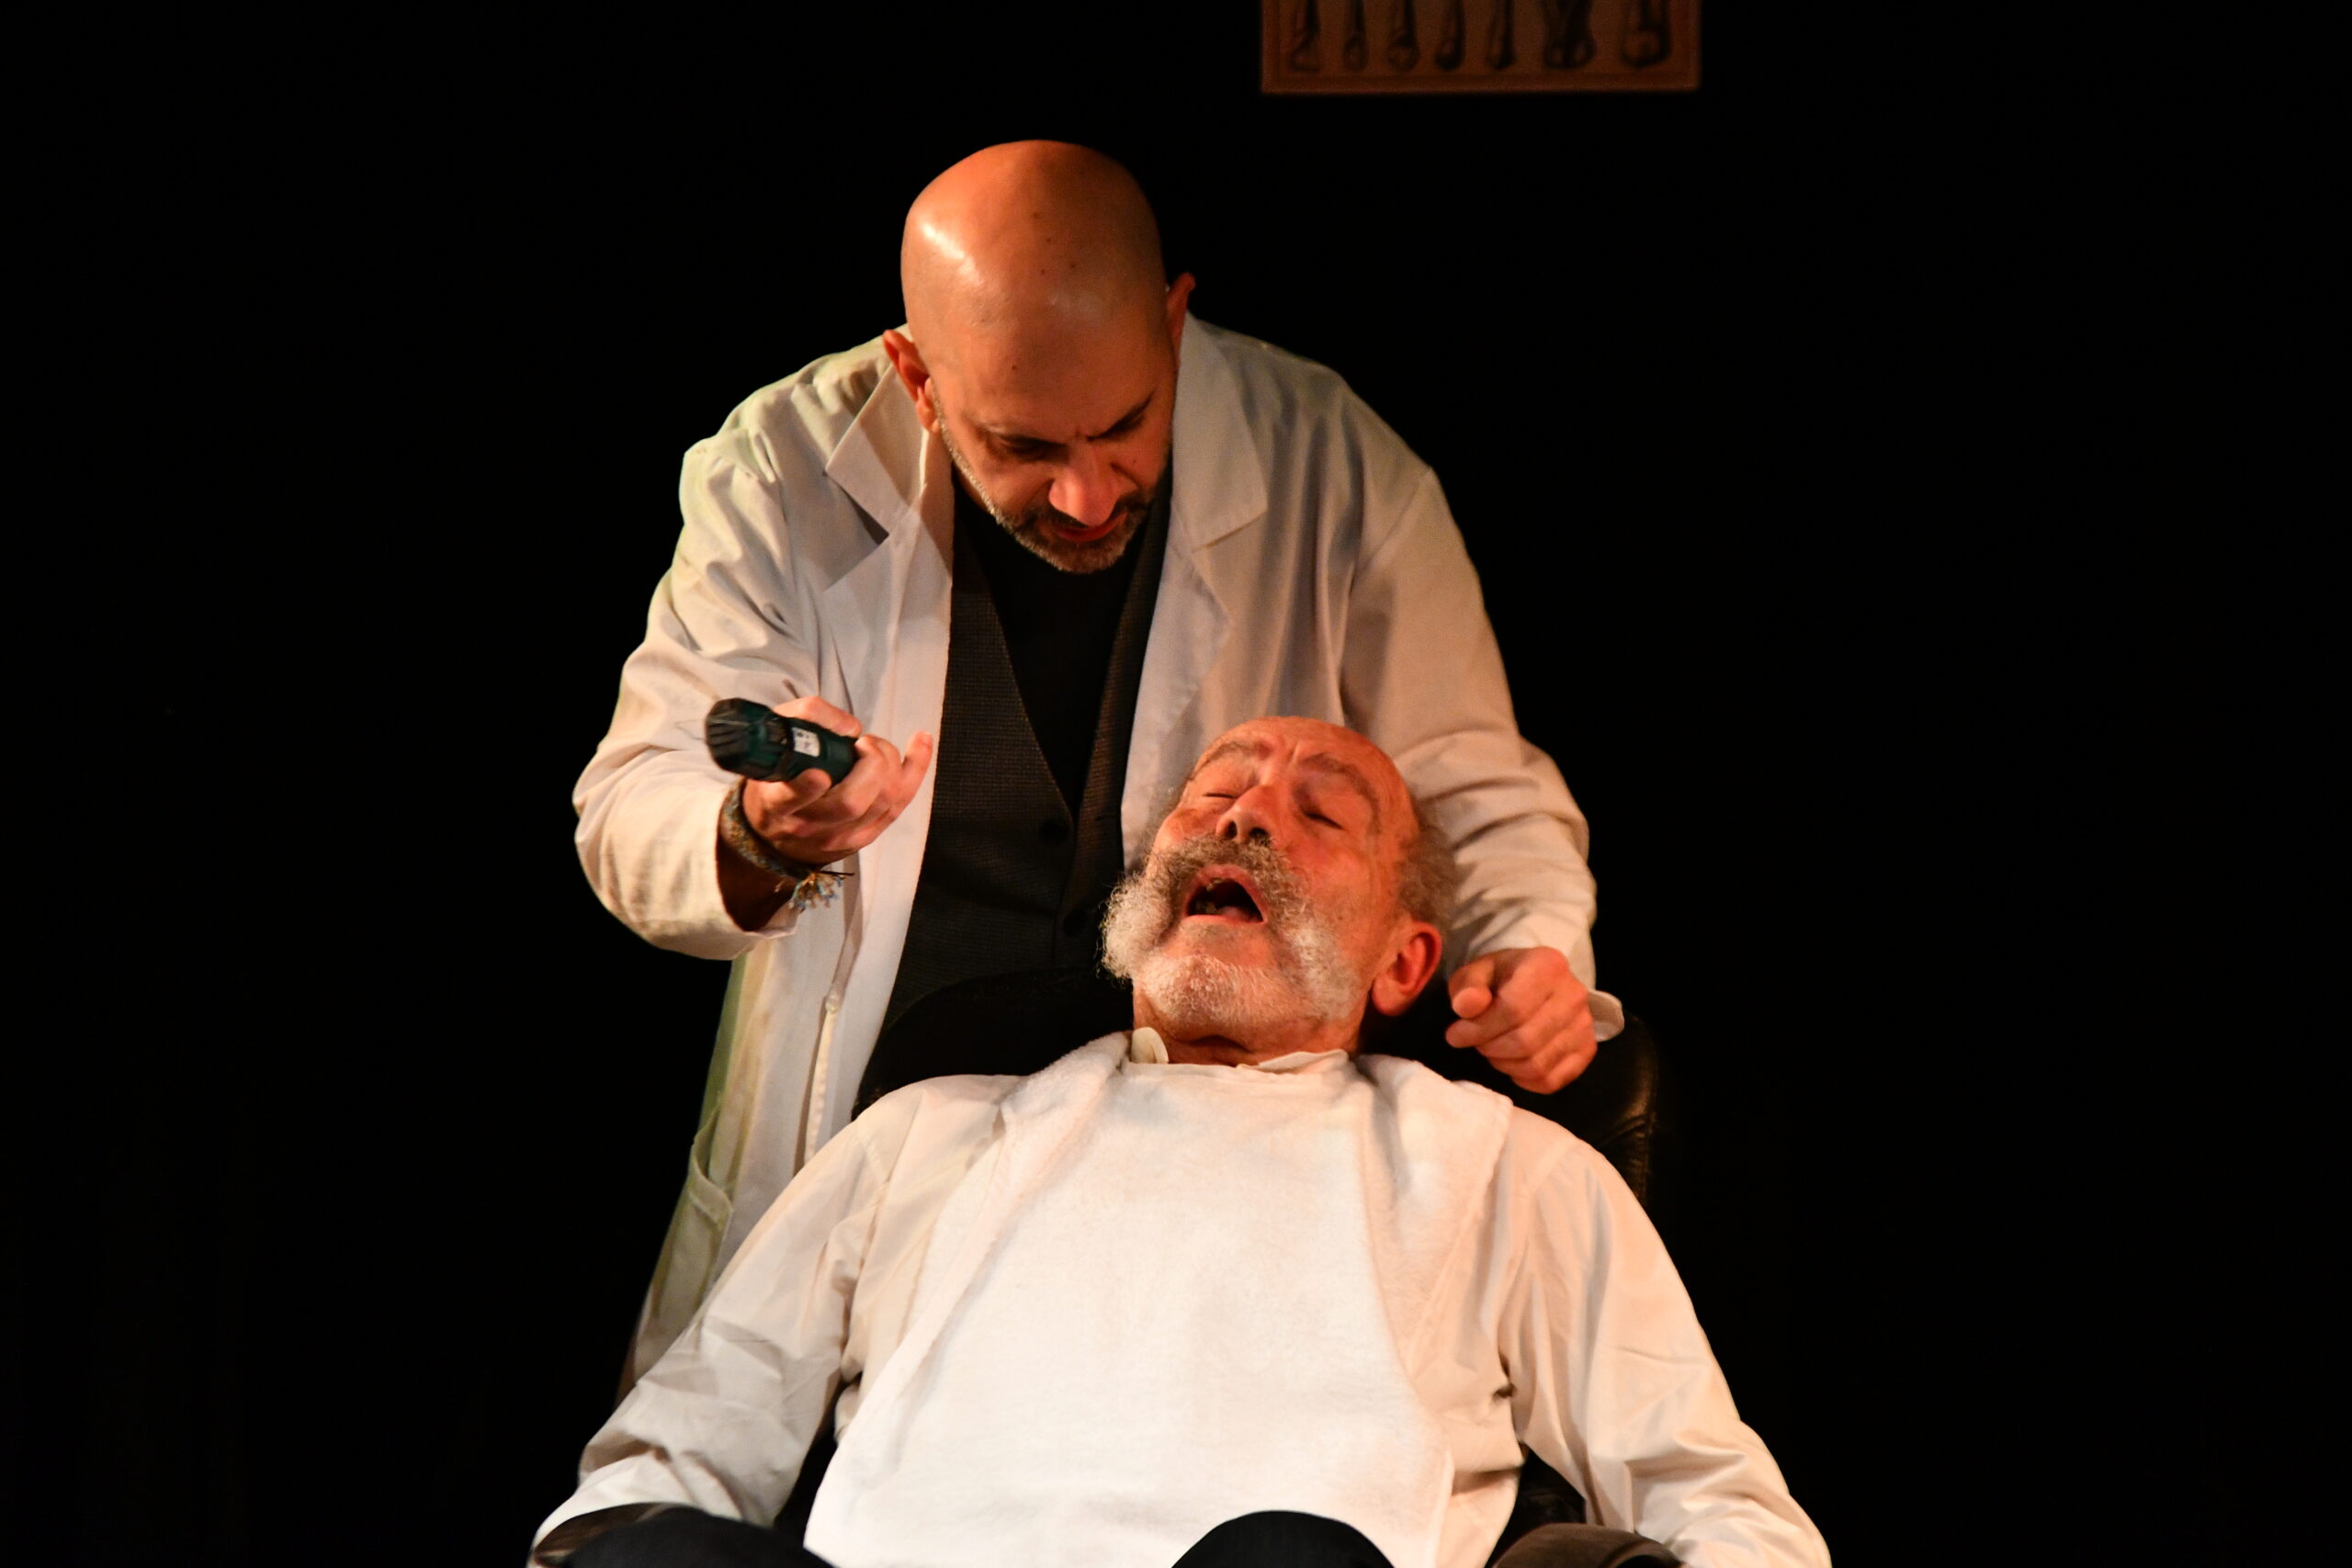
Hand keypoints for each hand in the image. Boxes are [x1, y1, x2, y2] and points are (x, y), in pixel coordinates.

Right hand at [739, 696, 935, 866]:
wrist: (776, 829)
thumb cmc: (778, 773)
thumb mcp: (777, 737)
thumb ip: (806, 718)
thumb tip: (850, 729)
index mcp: (777, 802)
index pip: (790, 799)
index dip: (806, 789)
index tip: (818, 775)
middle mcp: (808, 825)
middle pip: (850, 803)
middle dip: (870, 764)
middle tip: (862, 744)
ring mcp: (839, 837)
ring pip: (882, 804)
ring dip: (890, 763)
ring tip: (874, 747)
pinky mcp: (863, 838)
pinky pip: (900, 805)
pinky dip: (916, 768)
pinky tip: (921, 740)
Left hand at [1446, 945, 1595, 1092]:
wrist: (1534, 984)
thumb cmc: (1501, 979)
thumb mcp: (1477, 973)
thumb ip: (1468, 987)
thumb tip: (1466, 1007)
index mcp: (1548, 965)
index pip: (1513, 1008)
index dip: (1479, 1029)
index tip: (1455, 1034)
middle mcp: (1574, 994)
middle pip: (1525, 1040)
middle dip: (1490, 1048)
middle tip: (1476, 1043)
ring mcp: (1585, 1025)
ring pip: (1537, 1064)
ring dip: (1504, 1064)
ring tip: (1493, 1050)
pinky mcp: (1587, 1051)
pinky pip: (1551, 1081)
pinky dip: (1524, 1079)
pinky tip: (1512, 1063)